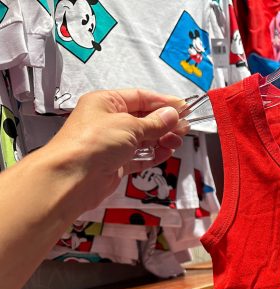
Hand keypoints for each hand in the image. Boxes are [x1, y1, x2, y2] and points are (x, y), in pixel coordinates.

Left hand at [43, 89, 188, 214]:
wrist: (72, 178)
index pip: (139, 97)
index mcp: (105, 102)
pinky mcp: (116, 164)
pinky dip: (154, 154)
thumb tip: (172, 115)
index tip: (183, 107)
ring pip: (143, 138)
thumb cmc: (92, 143)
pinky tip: (166, 152)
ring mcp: (112, 143)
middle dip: (165, 122)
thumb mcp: (129, 126)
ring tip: (177, 141)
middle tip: (185, 127)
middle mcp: (107, 121)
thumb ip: (154, 122)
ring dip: (162, 139)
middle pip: (143, 118)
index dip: (162, 102)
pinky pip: (140, 157)